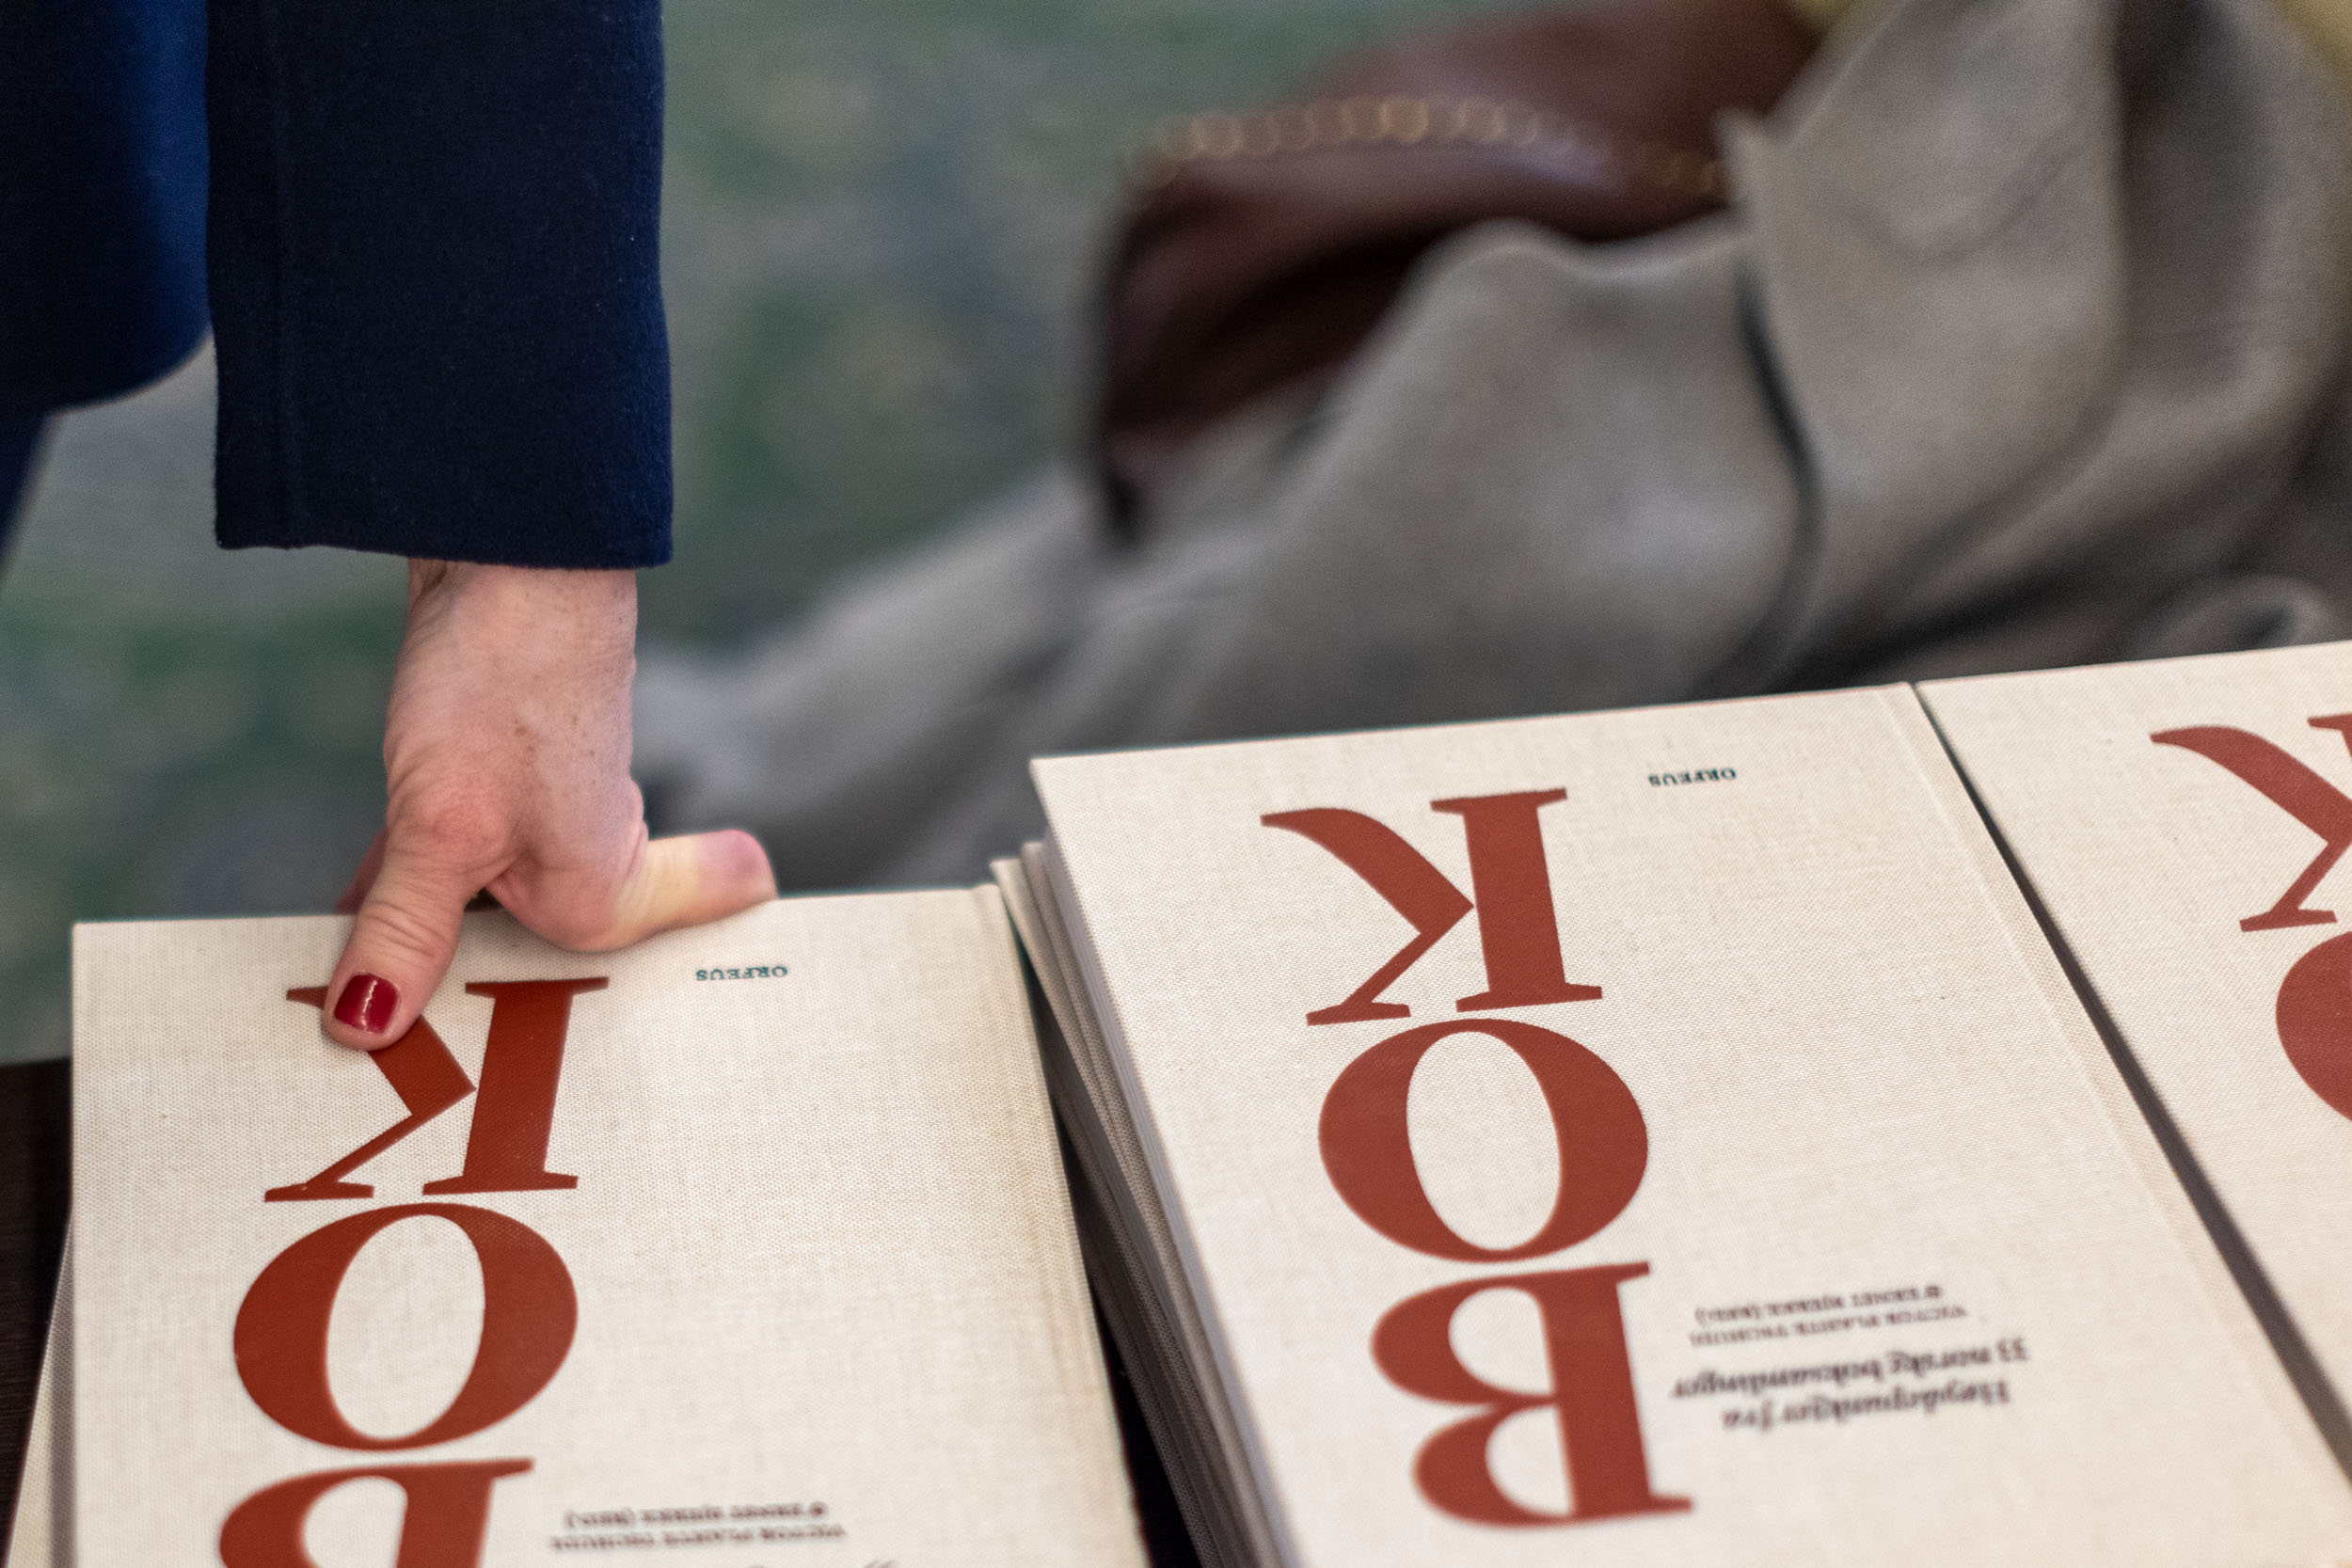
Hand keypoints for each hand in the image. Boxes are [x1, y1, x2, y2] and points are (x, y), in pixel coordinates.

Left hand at [321, 560, 775, 1048]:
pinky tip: (354, 905)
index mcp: (602, 896)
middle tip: (366, 1036)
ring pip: (484, 911)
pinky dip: (413, 885)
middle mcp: (593, 866)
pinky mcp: (509, 783)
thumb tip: (365, 1028)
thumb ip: (404, 930)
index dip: (522, 1028)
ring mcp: (555, 822)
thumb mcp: (438, 826)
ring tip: (349, 984)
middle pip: (524, 960)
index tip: (458, 1059)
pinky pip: (458, 864)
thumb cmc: (509, 681)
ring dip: (423, 934)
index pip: (573, 992)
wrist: (514, 549)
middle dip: (452, 995)